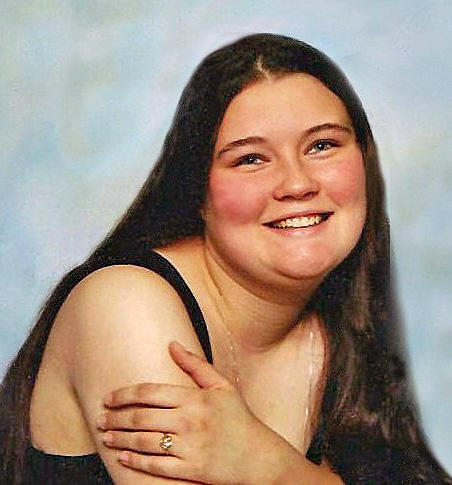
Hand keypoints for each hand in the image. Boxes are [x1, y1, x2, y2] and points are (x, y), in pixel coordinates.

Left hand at [98, 341, 274, 483]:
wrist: (259, 456)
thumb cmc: (239, 418)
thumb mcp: (221, 385)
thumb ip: (195, 365)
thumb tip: (172, 344)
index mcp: (195, 398)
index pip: (150, 392)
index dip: (125, 394)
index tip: (109, 397)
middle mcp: (190, 421)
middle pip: (142, 417)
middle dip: (116, 417)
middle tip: (100, 417)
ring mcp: (190, 447)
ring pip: (144, 442)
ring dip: (120, 438)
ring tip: (105, 435)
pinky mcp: (190, 469)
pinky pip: (156, 466)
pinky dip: (135, 461)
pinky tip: (122, 457)